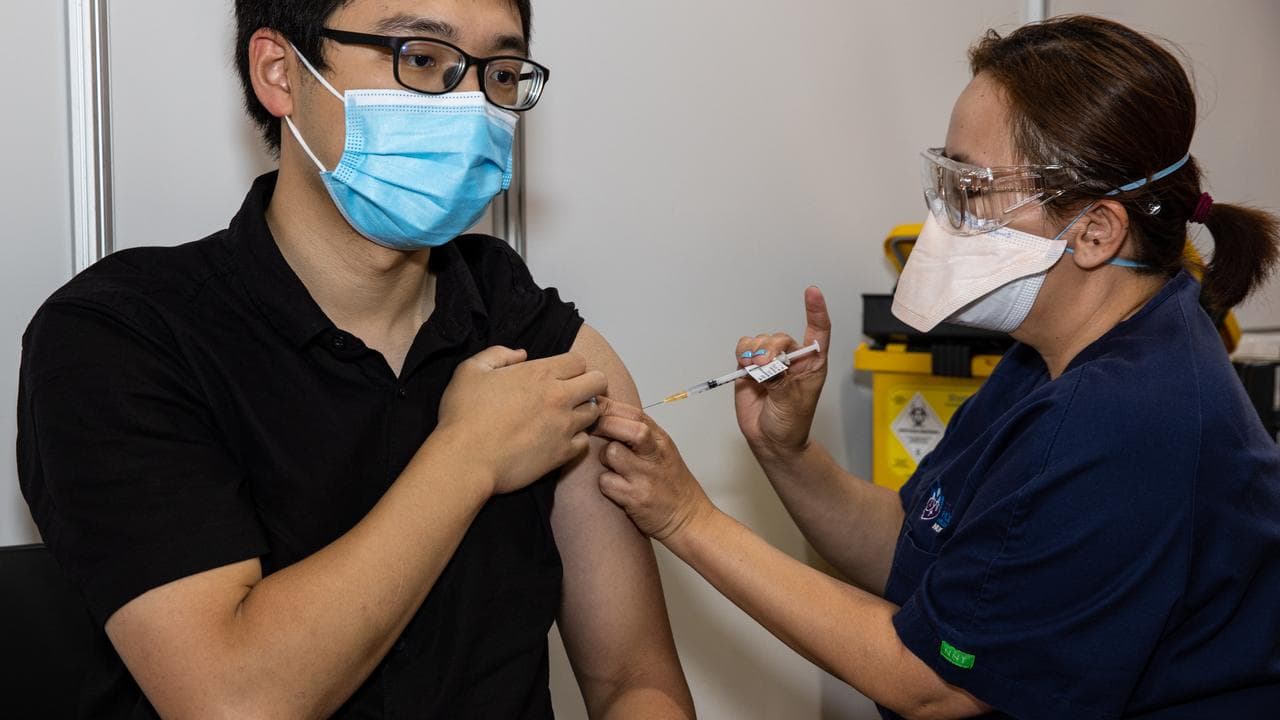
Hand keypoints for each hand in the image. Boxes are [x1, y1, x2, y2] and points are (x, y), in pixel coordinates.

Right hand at [437, 346, 606, 495]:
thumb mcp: (471, 370)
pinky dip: (576, 439)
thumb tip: (521, 354)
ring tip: (565, 417)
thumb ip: (498, 355)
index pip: (580, 360)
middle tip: (573, 393)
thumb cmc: (463, 415)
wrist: (465, 460)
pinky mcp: (562, 454)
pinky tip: (560, 439)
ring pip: (595, 412)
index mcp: (540, 373)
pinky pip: (585, 442)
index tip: (560, 375)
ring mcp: (564, 426)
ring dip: (584, 411)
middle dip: (590, 383)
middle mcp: (559, 397)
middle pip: (598, 381)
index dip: (572, 366)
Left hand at [592, 398, 713, 541]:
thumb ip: (639, 434)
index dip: (609, 407)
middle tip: (591, 430)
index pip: (634, 414)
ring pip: (612, 453)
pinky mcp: (636, 498)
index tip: (592, 407)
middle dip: (603, 425)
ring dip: (603, 457)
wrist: (689, 519)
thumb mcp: (662, 452)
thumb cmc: (671, 485)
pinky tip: (613, 487)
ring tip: (610, 466)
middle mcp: (655, 455)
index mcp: (661, 440)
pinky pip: (606, 482)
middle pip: (627, 428)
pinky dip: (604, 483)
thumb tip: (605, 415)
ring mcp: (646, 477)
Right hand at [734, 287, 831, 457]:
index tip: (811, 292)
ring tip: (755, 371)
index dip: (816, 310)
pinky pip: (744, 349)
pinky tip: (745, 367)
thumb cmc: (790, 423)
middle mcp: (792, 359)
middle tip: (765, 368)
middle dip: (770, 349)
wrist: (770, 440)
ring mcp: (770, 362)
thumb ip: (778, 380)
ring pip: (759, 341)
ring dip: (754, 352)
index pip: (818, 331)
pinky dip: (742, 354)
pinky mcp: (750, 367)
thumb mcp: (790, 402)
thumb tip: (764, 364)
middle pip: (780, 337)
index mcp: (812, 364)